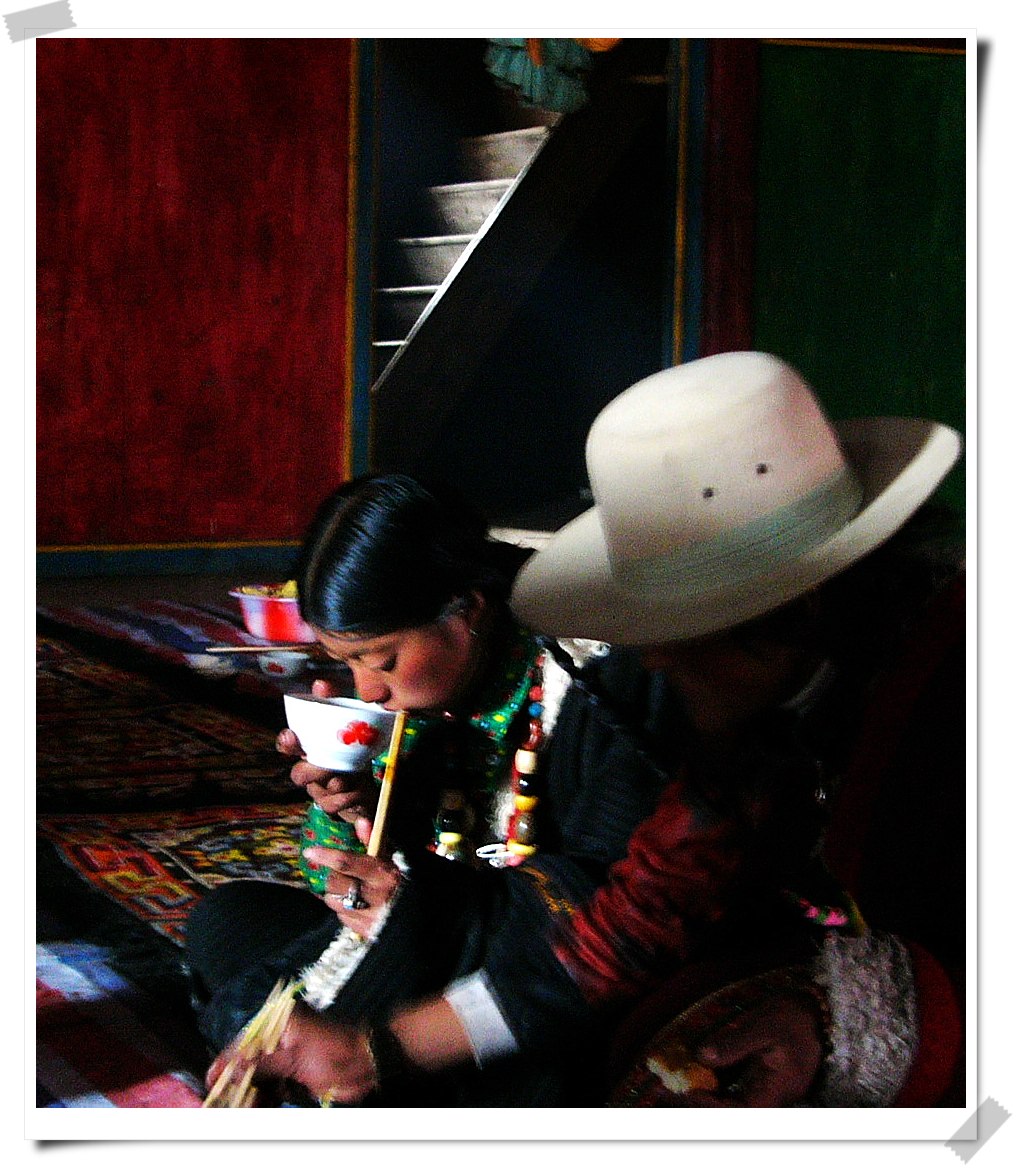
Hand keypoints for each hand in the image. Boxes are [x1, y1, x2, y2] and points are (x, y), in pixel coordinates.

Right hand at [206, 1001, 377, 1104]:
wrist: (366, 1063)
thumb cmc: (334, 1051)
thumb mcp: (294, 1058)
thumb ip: (260, 1066)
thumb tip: (230, 1071)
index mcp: (279, 1022)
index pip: (243, 1043)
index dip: (225, 1064)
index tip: (209, 1082)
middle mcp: (279, 1036)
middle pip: (248, 1063)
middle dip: (236, 1085)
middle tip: (221, 1106)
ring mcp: (286, 1056)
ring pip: (258, 1079)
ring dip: (248, 1097)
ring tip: (236, 1113)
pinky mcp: (293, 1073)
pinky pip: (272, 1088)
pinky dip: (263, 1100)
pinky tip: (254, 1110)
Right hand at [276, 679, 375, 818]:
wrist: (365, 785)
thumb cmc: (351, 751)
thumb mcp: (346, 725)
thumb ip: (332, 703)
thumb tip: (319, 683)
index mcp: (311, 750)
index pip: (288, 746)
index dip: (286, 742)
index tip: (292, 736)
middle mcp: (311, 771)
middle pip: (299, 774)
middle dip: (312, 770)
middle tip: (328, 765)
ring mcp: (321, 791)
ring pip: (317, 792)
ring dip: (331, 785)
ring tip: (345, 779)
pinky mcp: (334, 805)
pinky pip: (333, 806)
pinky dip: (345, 799)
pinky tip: (356, 793)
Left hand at [304, 828, 401, 934]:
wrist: (421, 915)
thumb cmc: (404, 881)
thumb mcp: (393, 858)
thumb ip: (374, 841)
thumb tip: (361, 822)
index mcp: (383, 874)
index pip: (347, 863)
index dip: (326, 856)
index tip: (310, 851)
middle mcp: (374, 896)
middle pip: (334, 882)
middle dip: (333, 876)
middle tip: (342, 874)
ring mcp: (369, 916)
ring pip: (333, 901)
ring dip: (337, 894)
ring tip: (352, 890)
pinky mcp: (365, 931)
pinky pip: (342, 917)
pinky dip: (345, 909)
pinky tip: (358, 905)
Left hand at [683, 990, 824, 1106]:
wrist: (817, 1008)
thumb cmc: (794, 1015)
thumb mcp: (764, 1024)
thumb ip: (734, 1042)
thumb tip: (702, 1056)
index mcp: (780, 1088)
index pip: (743, 1111)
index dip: (714, 1108)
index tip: (689, 1093)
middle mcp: (774, 1095)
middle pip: (736, 1111)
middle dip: (706, 1105)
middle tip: (677, 1092)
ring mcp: (769, 1088)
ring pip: (735, 1101)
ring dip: (709, 1097)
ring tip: (680, 1086)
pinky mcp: (763, 1078)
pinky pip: (737, 1088)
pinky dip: (716, 1084)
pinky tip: (697, 1075)